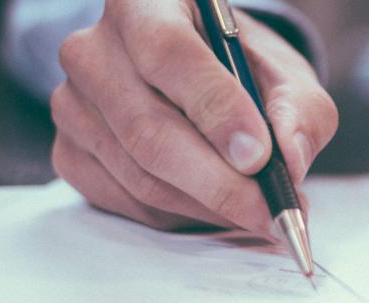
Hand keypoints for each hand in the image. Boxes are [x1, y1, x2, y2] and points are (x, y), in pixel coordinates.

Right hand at [51, 0, 336, 232]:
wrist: (199, 81)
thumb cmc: (243, 70)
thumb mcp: (285, 75)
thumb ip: (299, 111)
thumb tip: (289, 160)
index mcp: (145, 4)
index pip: (169, 52)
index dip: (215, 109)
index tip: (259, 156)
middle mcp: (93, 49)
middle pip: (149, 129)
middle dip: (219, 182)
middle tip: (271, 211)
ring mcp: (72, 103)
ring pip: (140, 175)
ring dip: (207, 206)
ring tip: (257, 212)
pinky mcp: (69, 152)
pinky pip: (126, 201)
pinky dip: (180, 216)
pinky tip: (214, 207)